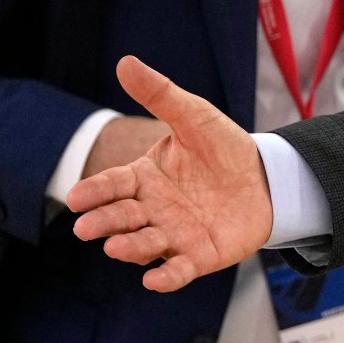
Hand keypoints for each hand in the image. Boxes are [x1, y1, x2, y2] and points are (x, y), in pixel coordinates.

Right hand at [68, 57, 272, 291]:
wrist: (267, 176)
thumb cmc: (223, 147)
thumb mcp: (193, 116)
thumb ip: (160, 95)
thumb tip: (125, 62)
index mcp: (144, 179)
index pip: (112, 186)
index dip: (94, 192)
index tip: (76, 198)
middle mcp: (152, 210)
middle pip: (121, 218)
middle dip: (103, 223)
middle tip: (86, 228)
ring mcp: (174, 235)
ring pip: (144, 245)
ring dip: (129, 248)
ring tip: (116, 248)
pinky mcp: (199, 256)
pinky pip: (178, 270)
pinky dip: (166, 277)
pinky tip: (154, 280)